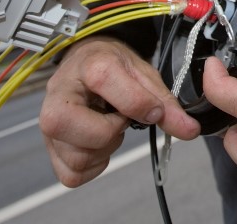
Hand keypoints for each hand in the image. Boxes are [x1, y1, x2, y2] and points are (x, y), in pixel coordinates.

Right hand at [39, 36, 199, 186]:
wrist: (85, 62)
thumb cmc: (112, 66)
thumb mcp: (143, 74)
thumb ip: (166, 103)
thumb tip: (189, 130)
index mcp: (87, 65)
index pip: (104, 80)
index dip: (137, 101)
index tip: (152, 110)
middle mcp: (59, 94)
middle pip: (81, 129)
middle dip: (111, 131)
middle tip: (119, 118)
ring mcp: (47, 123)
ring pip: (77, 158)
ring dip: (104, 149)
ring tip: (108, 127)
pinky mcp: (49, 147)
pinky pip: (71, 175)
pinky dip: (92, 165)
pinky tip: (97, 143)